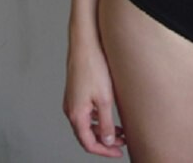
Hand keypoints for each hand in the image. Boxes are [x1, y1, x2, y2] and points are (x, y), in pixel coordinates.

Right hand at [63, 40, 125, 156]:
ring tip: (120, 130)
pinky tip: (108, 114)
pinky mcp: (75, 91)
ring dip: (102, 129)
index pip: (89, 143)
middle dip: (105, 141)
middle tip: (122, 143)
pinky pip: (85, 113)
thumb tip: (108, 140)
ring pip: (86, 124)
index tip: (118, 152)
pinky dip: (97, 118)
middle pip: (86, 135)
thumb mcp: (105, 98)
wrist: (85, 42)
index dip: (105, 151)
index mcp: (76, 115)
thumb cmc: (93, 65)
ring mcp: (71, 100)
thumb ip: (106, 123)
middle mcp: (70, 110)